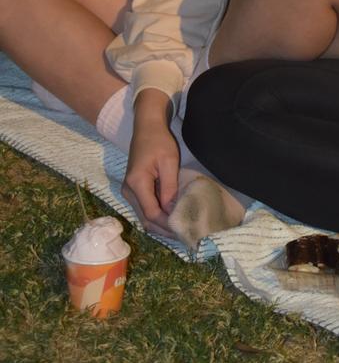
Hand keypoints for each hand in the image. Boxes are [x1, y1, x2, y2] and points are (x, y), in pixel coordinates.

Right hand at [122, 89, 179, 237]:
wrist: (146, 127)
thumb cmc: (159, 141)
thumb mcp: (169, 162)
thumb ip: (170, 188)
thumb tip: (173, 211)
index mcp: (137, 183)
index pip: (152, 213)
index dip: (168, 224)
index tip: (185, 229)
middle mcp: (128, 191)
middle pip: (146, 219)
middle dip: (165, 229)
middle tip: (186, 234)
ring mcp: (128, 191)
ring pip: (144, 217)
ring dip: (161, 225)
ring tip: (181, 229)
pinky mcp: (133, 190)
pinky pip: (145, 209)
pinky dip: (157, 217)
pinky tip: (172, 219)